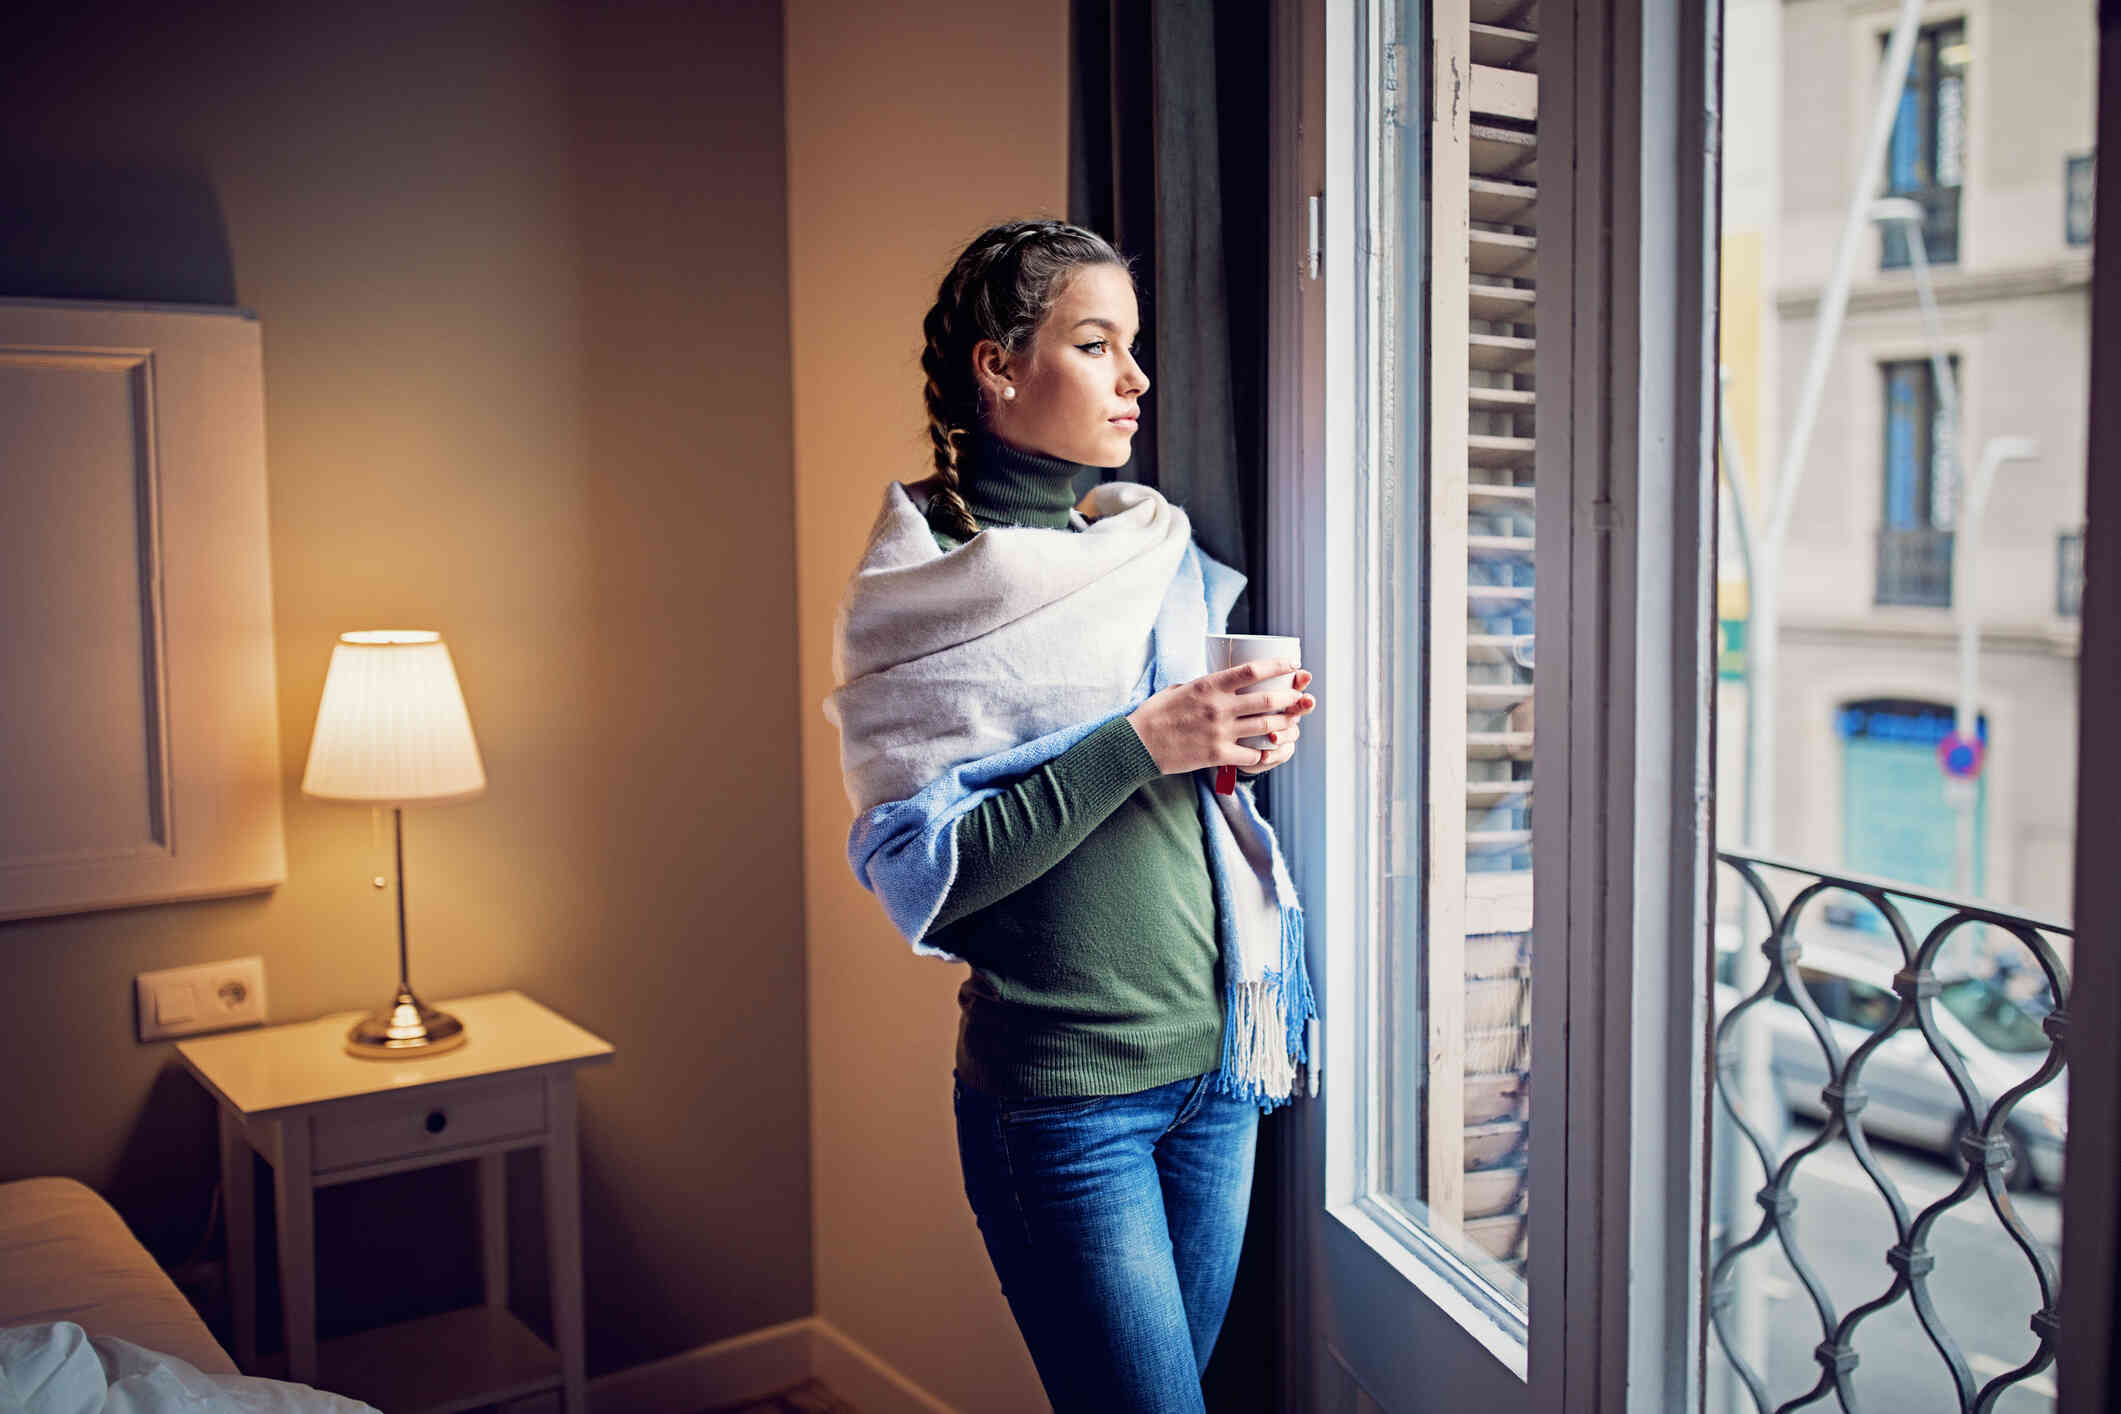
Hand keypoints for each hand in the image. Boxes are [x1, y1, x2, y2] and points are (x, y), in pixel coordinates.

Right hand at [1126, 661, 1317, 775]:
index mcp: (1210, 685)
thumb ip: (1207, 686)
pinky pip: (1252, 755)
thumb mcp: (1181, 688)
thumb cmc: (1157, 713)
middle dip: (1290, 698)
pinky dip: (1265, 753)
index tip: (1293, 664)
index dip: (1279, 666)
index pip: (1253, 670)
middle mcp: (1219, 708)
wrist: (1138, 744)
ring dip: (1285, 724)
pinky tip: (1270, 749)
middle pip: (1268, 700)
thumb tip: (1226, 683)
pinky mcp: (1218, 755)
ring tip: (1292, 722)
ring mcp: (1220, 733)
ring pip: (1266, 727)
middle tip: (1299, 697)